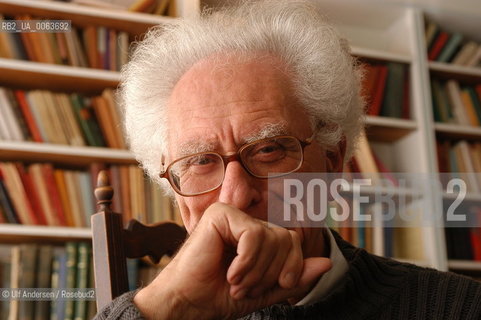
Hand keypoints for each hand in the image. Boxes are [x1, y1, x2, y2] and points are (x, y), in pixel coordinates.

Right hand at [134, 202, 331, 318]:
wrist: (187, 303)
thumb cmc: (220, 296)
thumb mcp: (265, 291)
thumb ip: (293, 278)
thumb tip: (327, 263)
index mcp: (257, 236)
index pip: (293, 241)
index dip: (292, 267)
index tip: (272, 287)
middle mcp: (247, 221)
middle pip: (287, 238)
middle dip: (272, 272)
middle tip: (247, 288)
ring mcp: (234, 214)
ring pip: (272, 237)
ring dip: (257, 271)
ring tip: (236, 283)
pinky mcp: (221, 214)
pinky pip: (254, 235)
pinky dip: (247, 261)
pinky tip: (230, 273)